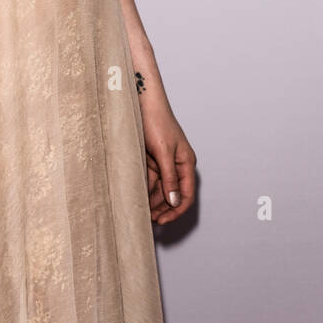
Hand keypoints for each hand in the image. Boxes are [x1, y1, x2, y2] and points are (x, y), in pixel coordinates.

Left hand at [139, 97, 196, 225]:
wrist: (141, 101)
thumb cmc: (156, 121)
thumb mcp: (163, 151)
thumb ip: (169, 177)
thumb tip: (174, 200)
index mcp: (186, 162)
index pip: (186, 194)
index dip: (176, 210)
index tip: (163, 221)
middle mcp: (176, 164)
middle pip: (172, 194)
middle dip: (162, 208)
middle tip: (149, 220)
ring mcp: (163, 162)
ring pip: (159, 189)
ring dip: (152, 201)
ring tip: (141, 211)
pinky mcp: (150, 158)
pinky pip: (149, 179)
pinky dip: (144, 189)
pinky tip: (136, 196)